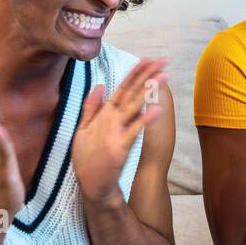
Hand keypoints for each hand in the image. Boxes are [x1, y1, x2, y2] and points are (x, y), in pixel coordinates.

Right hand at [71, 57, 168, 203]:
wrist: (92, 185)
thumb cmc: (87, 158)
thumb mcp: (81, 129)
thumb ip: (91, 107)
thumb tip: (99, 85)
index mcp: (103, 114)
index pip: (121, 87)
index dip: (135, 73)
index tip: (147, 59)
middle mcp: (110, 119)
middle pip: (130, 92)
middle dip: (147, 74)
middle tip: (162, 59)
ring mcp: (115, 132)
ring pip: (134, 106)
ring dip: (148, 90)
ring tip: (163, 75)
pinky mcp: (120, 147)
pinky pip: (135, 130)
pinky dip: (146, 119)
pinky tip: (158, 108)